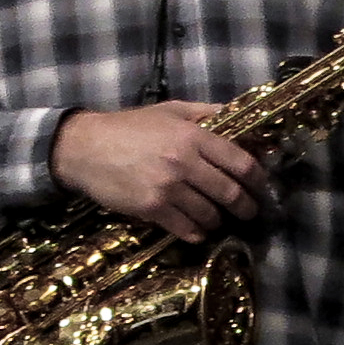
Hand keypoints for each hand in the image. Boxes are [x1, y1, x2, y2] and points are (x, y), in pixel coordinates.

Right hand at [55, 102, 268, 241]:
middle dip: (246, 206)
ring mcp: (168, 188)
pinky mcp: (151, 208)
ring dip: (219, 220)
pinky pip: (187, 229)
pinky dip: (197, 233)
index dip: (258, 180)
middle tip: (248, 212)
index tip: (260, 187)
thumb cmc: (129, 127)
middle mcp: (184, 163)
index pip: (242, 163)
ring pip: (211, 214)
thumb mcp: (169, 111)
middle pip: (231, 193)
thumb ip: (206, 113)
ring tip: (218, 219)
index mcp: (193, 137)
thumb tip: (240, 114)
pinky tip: (197, 230)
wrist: (82, 147)